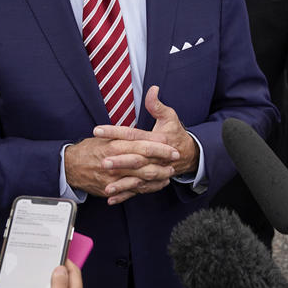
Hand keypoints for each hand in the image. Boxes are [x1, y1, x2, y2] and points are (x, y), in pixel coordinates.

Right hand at [65, 134, 177, 204]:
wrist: (69, 167)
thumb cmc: (88, 149)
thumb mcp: (104, 136)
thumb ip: (123, 132)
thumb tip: (138, 130)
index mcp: (114, 145)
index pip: (142, 145)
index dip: (160, 146)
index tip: (172, 146)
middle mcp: (114, 162)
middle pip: (145, 162)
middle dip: (163, 161)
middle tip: (175, 159)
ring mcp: (112, 178)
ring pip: (141, 179)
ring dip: (157, 176)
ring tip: (169, 173)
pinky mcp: (110, 189)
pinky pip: (133, 191)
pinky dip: (147, 188)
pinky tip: (157, 185)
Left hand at [90, 86, 199, 200]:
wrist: (190, 156)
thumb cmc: (176, 134)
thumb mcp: (170, 117)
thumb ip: (157, 105)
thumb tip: (152, 89)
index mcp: (155, 140)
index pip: (132, 135)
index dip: (115, 131)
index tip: (97, 129)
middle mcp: (154, 157)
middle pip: (135, 158)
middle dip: (119, 161)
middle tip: (101, 161)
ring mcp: (153, 171)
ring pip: (136, 178)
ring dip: (121, 183)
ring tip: (105, 185)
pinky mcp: (151, 180)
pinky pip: (137, 189)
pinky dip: (124, 195)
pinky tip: (110, 198)